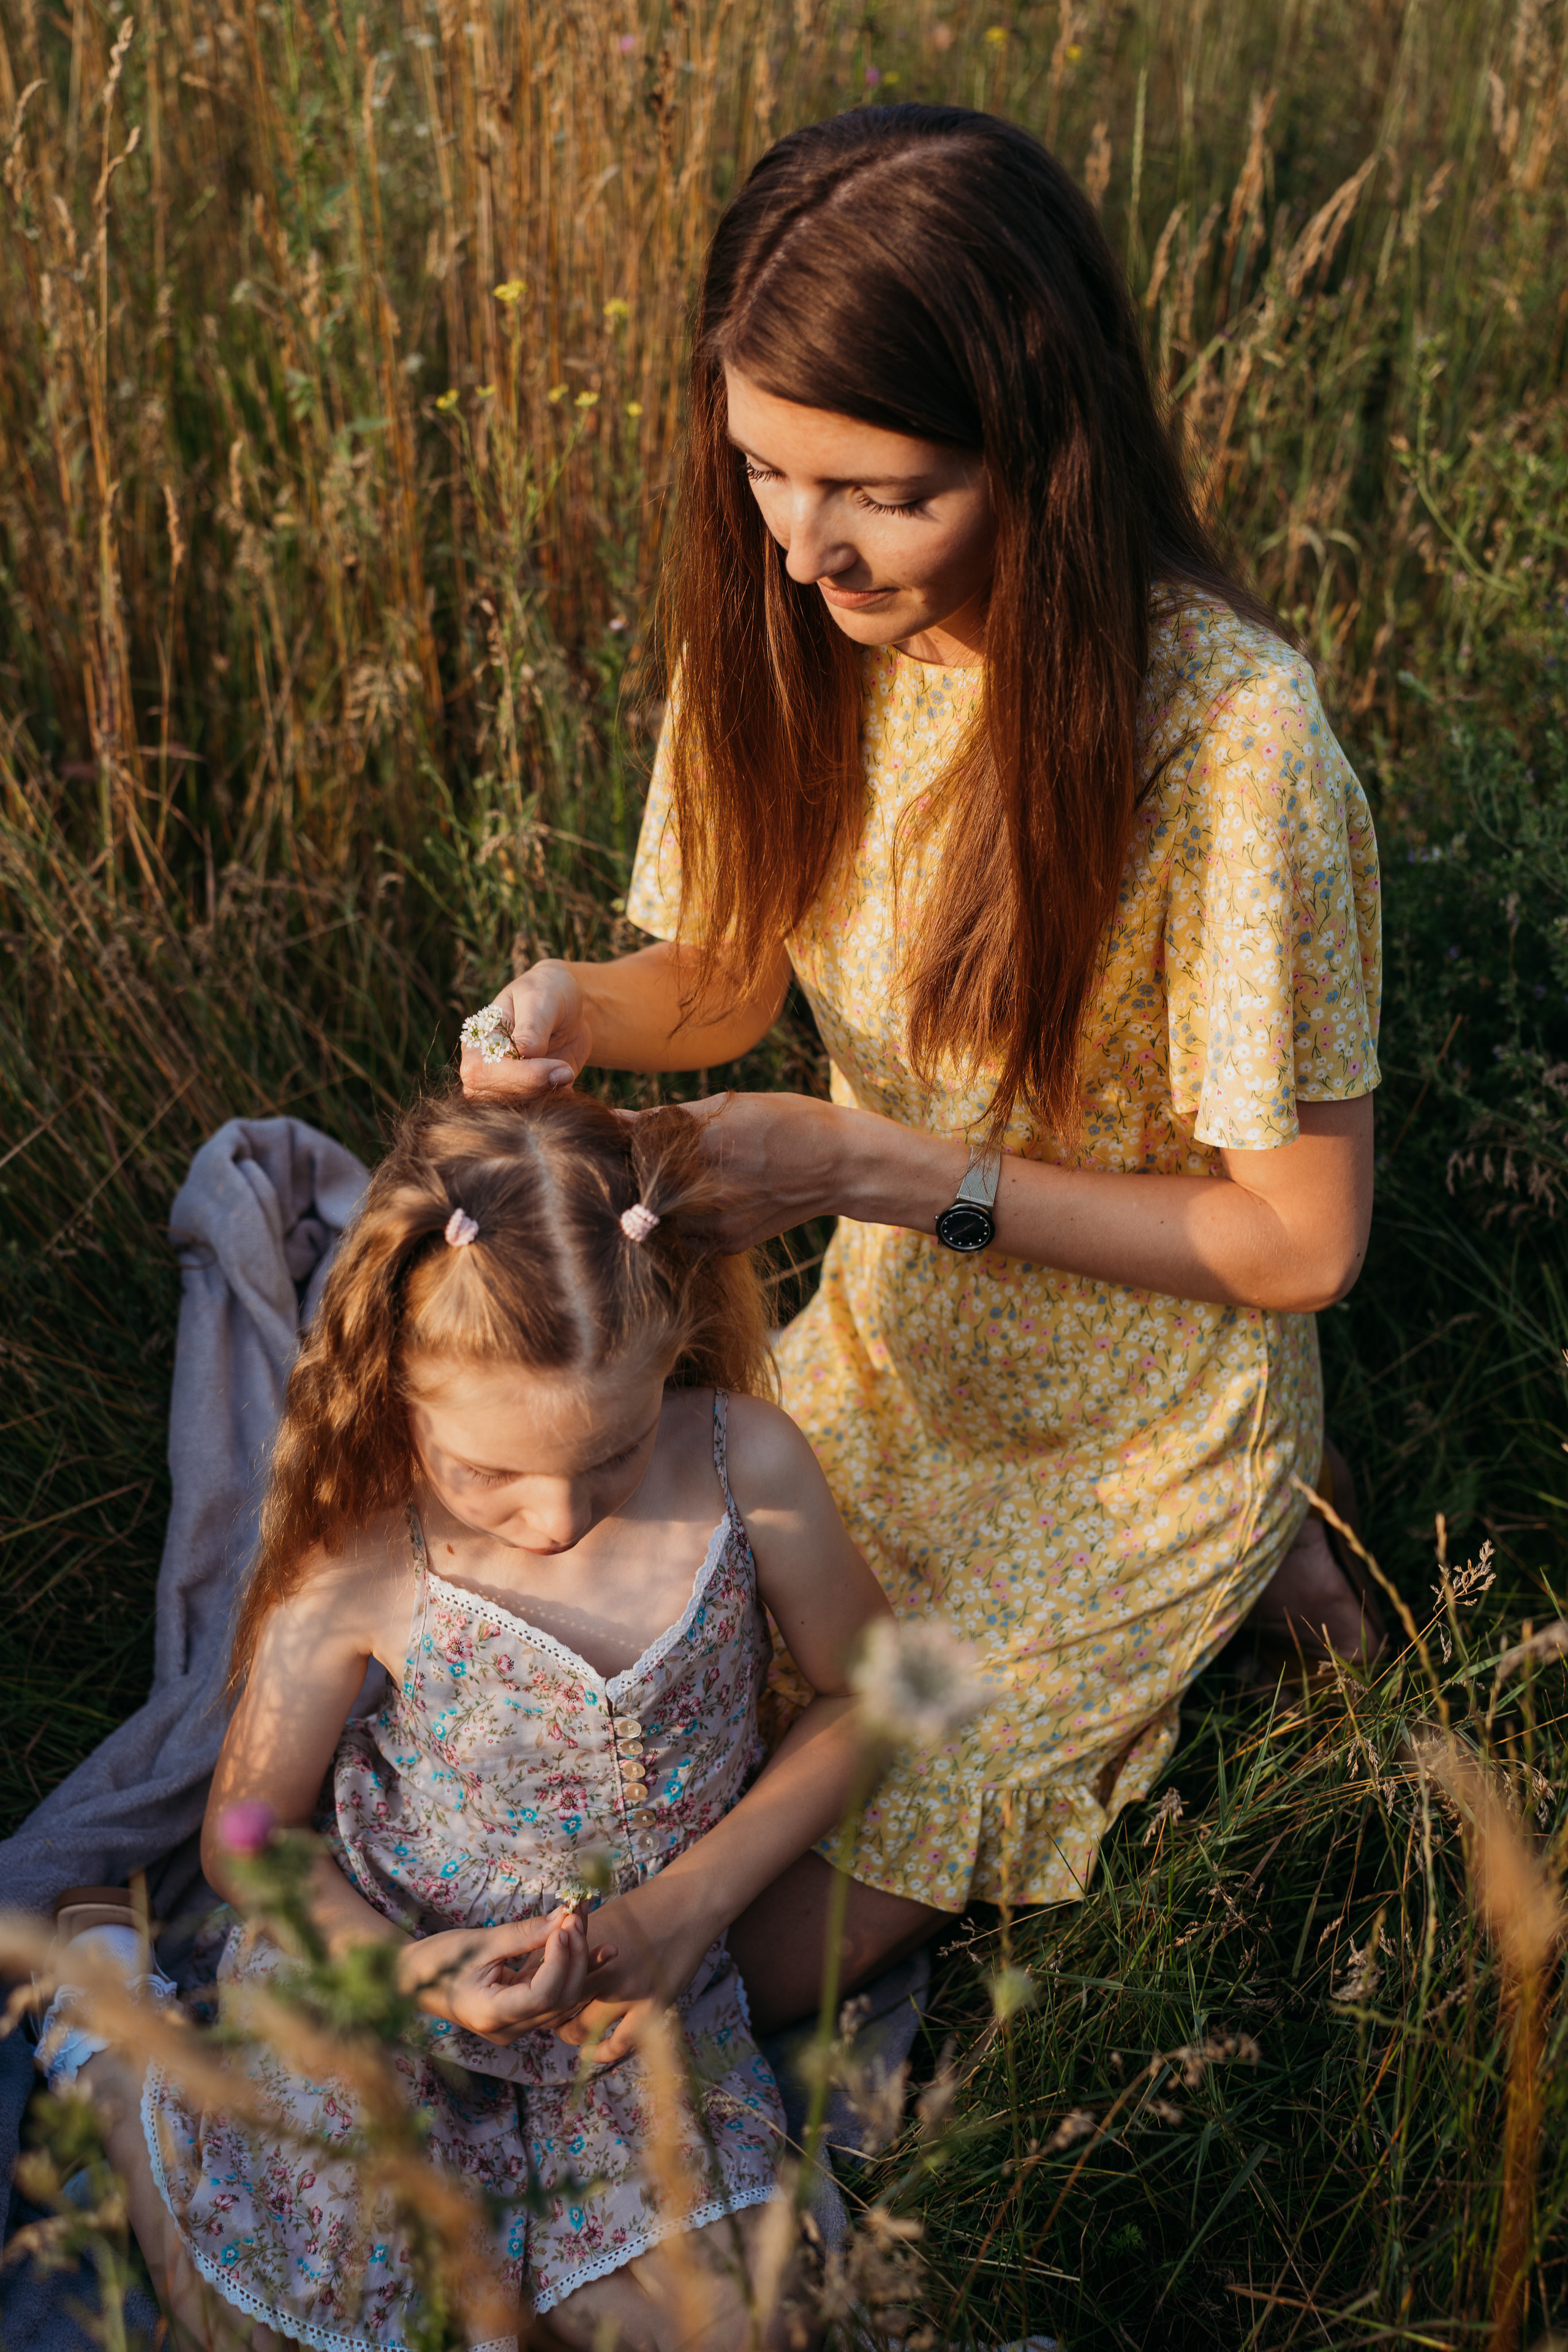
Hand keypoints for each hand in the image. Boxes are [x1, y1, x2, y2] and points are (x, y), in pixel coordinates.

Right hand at [399, 1909, 614, 2045]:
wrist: (411, 1980)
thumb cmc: (437, 1960)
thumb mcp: (480, 1943)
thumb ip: (524, 1934)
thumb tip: (565, 1917)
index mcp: (492, 2016)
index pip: (543, 1995)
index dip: (560, 1960)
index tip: (563, 1925)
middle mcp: (508, 2030)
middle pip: (561, 1999)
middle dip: (575, 1955)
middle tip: (576, 1915)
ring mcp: (516, 2026)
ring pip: (564, 1998)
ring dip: (580, 1960)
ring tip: (587, 1920)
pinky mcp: (521, 2014)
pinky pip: (554, 1994)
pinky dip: (571, 1968)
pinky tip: (592, 1945)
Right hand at [459, 962, 589, 1100]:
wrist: (568, 1006)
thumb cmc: (547, 992)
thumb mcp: (540, 998)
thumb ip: (532, 1026)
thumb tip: (524, 1052)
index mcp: (478, 1043)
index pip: (483, 1073)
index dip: (521, 1076)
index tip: (559, 1068)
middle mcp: (485, 1070)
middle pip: (496, 1099)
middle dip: (536, 1090)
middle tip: (567, 1072)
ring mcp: (506, 1087)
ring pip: (517, 1111)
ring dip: (548, 1100)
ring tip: (569, 1075)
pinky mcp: (530, 1096)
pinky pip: (539, 1113)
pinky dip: (558, 1105)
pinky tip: (570, 1084)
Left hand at [552, 1885, 720, 2066]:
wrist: (687, 1905)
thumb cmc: (642, 1909)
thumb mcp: (600, 1918)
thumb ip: (574, 1943)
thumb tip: (543, 1962)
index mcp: (583, 1944)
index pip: (543, 1978)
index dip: (536, 1988)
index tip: (536, 1992)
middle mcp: (600, 1969)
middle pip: (556, 2006)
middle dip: (547, 2013)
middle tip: (547, 2015)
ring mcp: (626, 1991)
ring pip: (581, 2029)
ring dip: (569, 2033)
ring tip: (568, 2030)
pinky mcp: (651, 2006)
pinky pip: (617, 2044)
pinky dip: (600, 2052)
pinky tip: (591, 2052)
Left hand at [639, 1090, 857, 1250]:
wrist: (840, 1165)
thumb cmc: (787, 1122)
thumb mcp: (731, 1106)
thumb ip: (671, 1116)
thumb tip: (616, 1117)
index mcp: (703, 1144)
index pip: (636, 1147)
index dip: (626, 1141)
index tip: (625, 1136)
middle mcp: (706, 1188)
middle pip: (644, 1184)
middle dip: (641, 1172)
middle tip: (652, 1160)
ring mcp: (717, 1221)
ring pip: (661, 1214)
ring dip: (662, 1199)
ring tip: (687, 1179)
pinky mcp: (729, 1243)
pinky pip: (687, 1236)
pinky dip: (687, 1220)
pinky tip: (706, 1200)